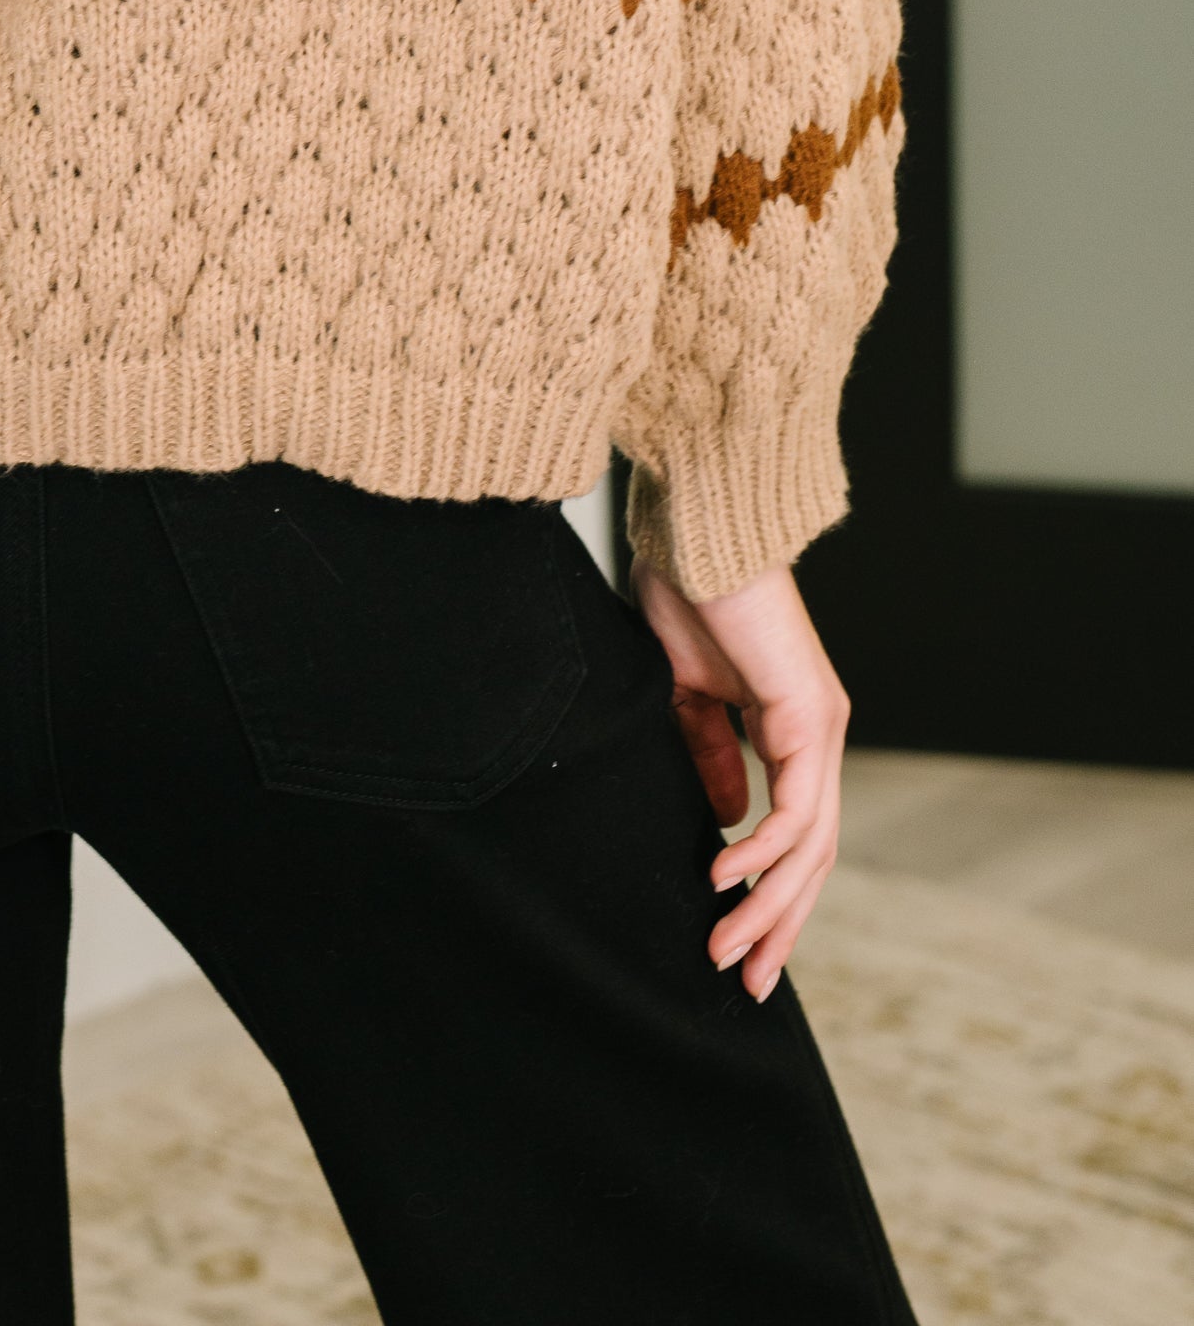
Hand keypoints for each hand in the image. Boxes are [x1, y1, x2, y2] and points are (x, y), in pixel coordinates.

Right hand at [634, 558, 849, 1001]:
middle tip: (744, 979)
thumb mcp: (689, 692)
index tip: (737, 946)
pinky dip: (764, 851)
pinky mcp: (810, 715)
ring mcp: (822, 727)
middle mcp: (819, 736)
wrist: (697, 530)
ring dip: (768, 904)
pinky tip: (726, 878)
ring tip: (727, 947)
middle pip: (812, 857)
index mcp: (793, 731)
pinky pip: (796, 807)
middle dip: (779, 925)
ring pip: (809, 844)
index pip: (794, 836)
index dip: (771, 896)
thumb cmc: (687, 592)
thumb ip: (711, 752)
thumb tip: (730, 818)